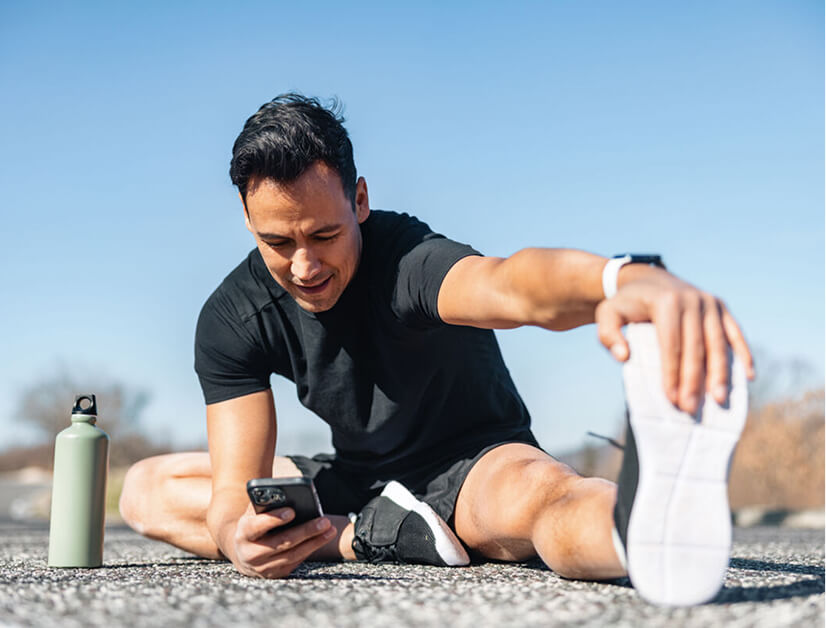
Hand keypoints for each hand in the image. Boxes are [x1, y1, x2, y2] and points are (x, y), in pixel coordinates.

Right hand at [231, 504, 337, 578]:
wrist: (243, 551)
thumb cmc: (254, 523)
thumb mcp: (254, 512)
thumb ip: (266, 501)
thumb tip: (286, 487)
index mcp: (243, 533)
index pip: (256, 526)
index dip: (273, 519)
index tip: (291, 511)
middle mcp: (251, 554)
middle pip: (281, 543)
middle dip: (305, 531)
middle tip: (324, 521)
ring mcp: (263, 567)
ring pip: (292, 555)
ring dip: (314, 542)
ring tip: (330, 529)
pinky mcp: (275, 574)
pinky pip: (296, 562)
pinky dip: (310, 549)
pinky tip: (322, 539)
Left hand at [594, 267, 754, 413]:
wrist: (648, 280)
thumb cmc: (626, 304)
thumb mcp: (607, 313)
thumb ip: (608, 335)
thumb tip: (624, 357)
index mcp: (666, 302)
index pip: (671, 344)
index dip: (671, 372)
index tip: (671, 398)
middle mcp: (692, 300)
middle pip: (696, 346)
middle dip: (694, 380)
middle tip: (690, 408)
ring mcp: (710, 302)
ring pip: (718, 343)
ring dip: (720, 373)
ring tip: (718, 400)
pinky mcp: (722, 307)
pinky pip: (735, 333)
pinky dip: (744, 354)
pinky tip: (747, 377)